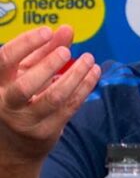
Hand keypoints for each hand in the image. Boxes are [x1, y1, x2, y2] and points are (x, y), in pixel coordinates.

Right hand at [0, 26, 99, 164]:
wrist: (14, 147)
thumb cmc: (19, 99)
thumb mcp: (24, 73)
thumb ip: (43, 51)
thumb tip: (65, 29)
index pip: (4, 60)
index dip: (25, 43)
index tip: (46, 32)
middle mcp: (6, 104)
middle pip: (26, 85)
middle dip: (48, 65)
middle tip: (67, 51)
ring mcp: (26, 121)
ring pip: (53, 98)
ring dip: (75, 76)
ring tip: (89, 60)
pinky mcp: (46, 131)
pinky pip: (69, 107)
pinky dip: (84, 88)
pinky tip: (93, 73)